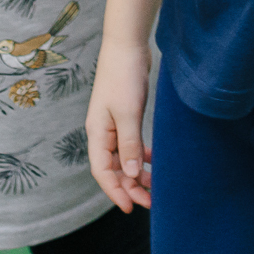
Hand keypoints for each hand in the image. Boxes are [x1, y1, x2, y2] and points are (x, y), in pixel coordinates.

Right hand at [85, 38, 152, 211]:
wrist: (126, 45)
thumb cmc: (123, 77)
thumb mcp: (128, 113)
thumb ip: (130, 144)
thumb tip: (132, 174)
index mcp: (97, 133)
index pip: (103, 172)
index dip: (116, 192)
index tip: (132, 208)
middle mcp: (103, 132)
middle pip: (114, 169)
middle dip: (130, 187)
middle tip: (151, 201)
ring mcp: (113, 124)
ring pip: (124, 158)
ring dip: (137, 173)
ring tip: (156, 185)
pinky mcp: (125, 116)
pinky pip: (131, 145)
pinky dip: (141, 155)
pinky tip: (154, 160)